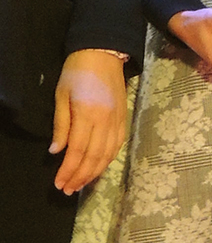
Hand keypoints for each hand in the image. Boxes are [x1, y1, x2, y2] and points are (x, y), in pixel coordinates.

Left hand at [50, 49, 127, 193]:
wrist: (103, 52)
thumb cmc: (77, 72)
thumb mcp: (61, 95)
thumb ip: (61, 124)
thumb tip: (57, 151)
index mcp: (88, 113)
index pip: (78, 150)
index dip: (69, 170)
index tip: (59, 184)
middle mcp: (106, 119)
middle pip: (95, 155)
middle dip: (81, 176)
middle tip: (68, 189)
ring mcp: (118, 118)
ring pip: (109, 152)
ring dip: (96, 171)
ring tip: (82, 183)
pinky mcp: (124, 115)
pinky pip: (119, 142)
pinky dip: (110, 158)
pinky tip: (100, 165)